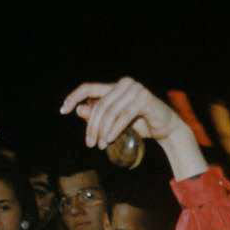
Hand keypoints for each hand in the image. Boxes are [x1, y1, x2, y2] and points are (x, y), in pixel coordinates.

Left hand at [61, 76, 185, 149]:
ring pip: (110, 111)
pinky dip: (115, 129)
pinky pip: (123, 116)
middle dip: (91, 126)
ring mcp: (135, 90)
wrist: (166, 129)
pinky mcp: (144, 100)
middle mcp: (124, 84)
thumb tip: (79, 110)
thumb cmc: (141, 124)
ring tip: (100, 145)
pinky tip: (110, 139)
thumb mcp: (115, 122)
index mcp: (114, 86)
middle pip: (99, 105)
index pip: (88, 87)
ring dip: (103, 130)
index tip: (63, 111)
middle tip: (90, 144)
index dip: (73, 97)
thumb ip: (98, 116)